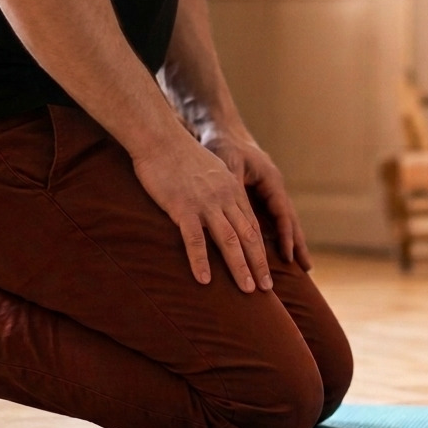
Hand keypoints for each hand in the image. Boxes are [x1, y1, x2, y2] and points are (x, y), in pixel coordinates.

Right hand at [132, 131, 272, 290]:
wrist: (160, 137)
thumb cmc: (178, 153)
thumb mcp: (209, 169)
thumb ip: (218, 187)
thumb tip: (220, 204)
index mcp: (231, 189)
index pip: (251, 224)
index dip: (261, 249)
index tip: (267, 268)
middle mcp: (224, 198)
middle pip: (248, 235)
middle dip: (259, 264)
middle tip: (267, 288)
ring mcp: (205, 204)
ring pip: (229, 240)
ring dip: (240, 267)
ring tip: (249, 290)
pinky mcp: (183, 208)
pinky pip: (194, 239)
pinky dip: (201, 261)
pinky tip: (205, 280)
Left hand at [206, 131, 311, 271]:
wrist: (220, 129)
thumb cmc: (223, 145)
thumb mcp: (228, 165)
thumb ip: (235, 190)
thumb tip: (240, 217)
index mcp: (271, 180)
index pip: (282, 213)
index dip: (286, 236)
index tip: (288, 257)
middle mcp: (273, 186)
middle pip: (290, 219)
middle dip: (297, 243)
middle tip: (307, 268)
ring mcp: (268, 190)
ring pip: (283, 220)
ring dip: (291, 241)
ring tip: (301, 264)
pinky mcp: (259, 193)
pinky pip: (271, 217)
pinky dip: (277, 234)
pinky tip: (278, 249)